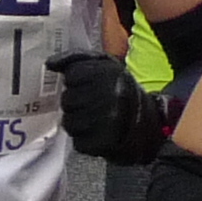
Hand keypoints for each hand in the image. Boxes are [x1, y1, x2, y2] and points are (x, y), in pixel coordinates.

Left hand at [55, 52, 172, 164]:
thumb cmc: (121, 90)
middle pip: (67, 100)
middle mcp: (112, 95)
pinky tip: (97, 134)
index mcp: (111, 72)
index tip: (87, 85)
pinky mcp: (107, 143)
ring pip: (69, 122)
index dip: (76, 82)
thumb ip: (76, 58)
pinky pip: (78, 143)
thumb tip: (50, 63)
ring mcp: (110, 120)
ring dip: (77, 123)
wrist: (151, 124)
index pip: (71, 76)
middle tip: (90, 105)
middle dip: (74, 103)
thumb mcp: (106, 64)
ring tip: (93, 120)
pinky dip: (84, 141)